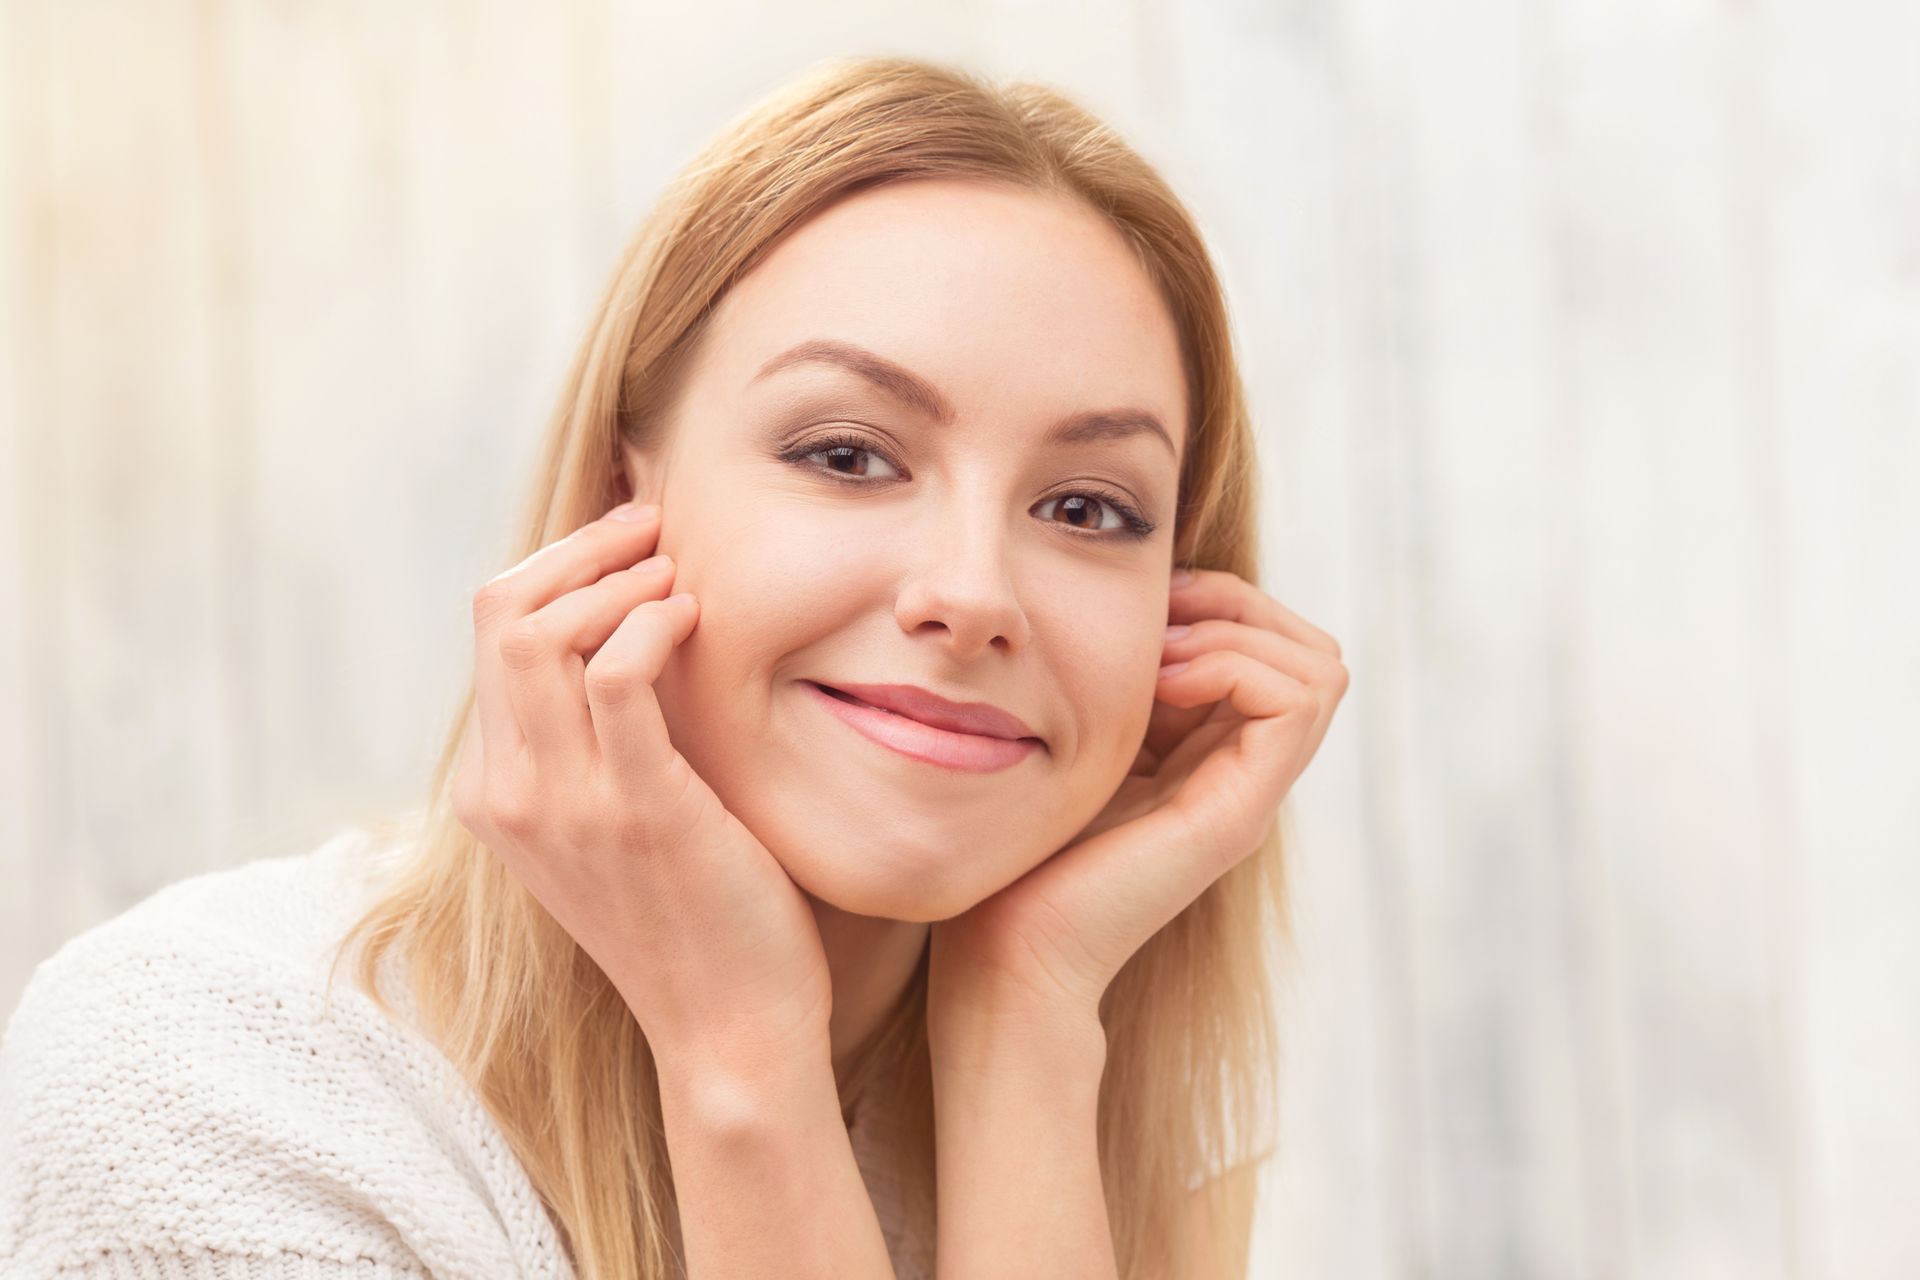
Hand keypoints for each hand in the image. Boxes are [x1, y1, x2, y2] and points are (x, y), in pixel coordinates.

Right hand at [452, 501, 832, 1067]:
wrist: (726, 1025)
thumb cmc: (689, 914)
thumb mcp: (610, 822)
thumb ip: (592, 741)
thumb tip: (618, 631)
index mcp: (496, 793)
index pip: (490, 636)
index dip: (556, 569)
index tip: (624, 545)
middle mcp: (511, 795)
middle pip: (500, 617)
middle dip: (577, 551)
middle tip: (649, 530)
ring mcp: (566, 804)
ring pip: (542, 634)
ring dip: (615, 576)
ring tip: (674, 570)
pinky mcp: (637, 807)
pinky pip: (619, 673)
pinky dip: (653, 621)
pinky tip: (694, 616)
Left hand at [930, 567, 1348, 1024]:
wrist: (1006, 951)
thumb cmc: (1017, 851)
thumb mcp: (1070, 739)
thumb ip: (1110, 687)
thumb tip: (1130, 605)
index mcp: (1204, 752)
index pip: (1267, 641)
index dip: (1216, 599)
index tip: (1145, 606)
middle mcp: (1239, 772)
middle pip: (1307, 647)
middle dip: (1237, 603)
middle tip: (1161, 619)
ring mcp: (1248, 794)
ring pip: (1318, 666)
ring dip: (1238, 632)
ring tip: (1160, 659)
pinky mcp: (1240, 813)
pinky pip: (1297, 700)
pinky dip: (1235, 664)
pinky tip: (1163, 684)